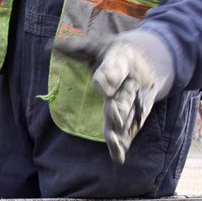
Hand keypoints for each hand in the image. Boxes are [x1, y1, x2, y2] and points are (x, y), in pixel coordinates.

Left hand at [53, 35, 164, 163]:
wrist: (154, 58)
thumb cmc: (115, 53)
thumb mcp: (97, 45)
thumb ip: (74, 47)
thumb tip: (47, 47)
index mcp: (122, 58)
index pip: (115, 67)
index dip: (108, 76)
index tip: (99, 85)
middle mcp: (133, 80)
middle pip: (125, 95)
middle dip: (119, 108)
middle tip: (113, 118)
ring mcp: (138, 98)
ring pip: (130, 115)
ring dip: (122, 130)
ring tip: (113, 143)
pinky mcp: (140, 112)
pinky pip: (133, 128)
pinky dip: (126, 141)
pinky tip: (119, 155)